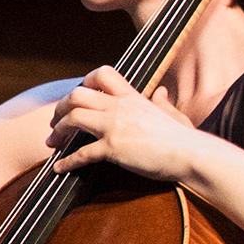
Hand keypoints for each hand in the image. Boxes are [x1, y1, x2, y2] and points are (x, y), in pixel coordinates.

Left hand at [45, 67, 204, 181]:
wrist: (192, 155)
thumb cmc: (184, 138)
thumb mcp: (172, 114)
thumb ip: (162, 102)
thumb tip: (161, 92)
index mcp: (132, 98)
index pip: (102, 75)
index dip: (84, 82)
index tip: (75, 97)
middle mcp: (120, 108)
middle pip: (78, 95)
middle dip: (60, 108)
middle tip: (55, 122)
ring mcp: (115, 127)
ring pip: (74, 118)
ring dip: (58, 131)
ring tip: (52, 143)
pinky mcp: (114, 148)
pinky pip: (82, 153)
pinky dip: (66, 162)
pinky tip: (59, 168)